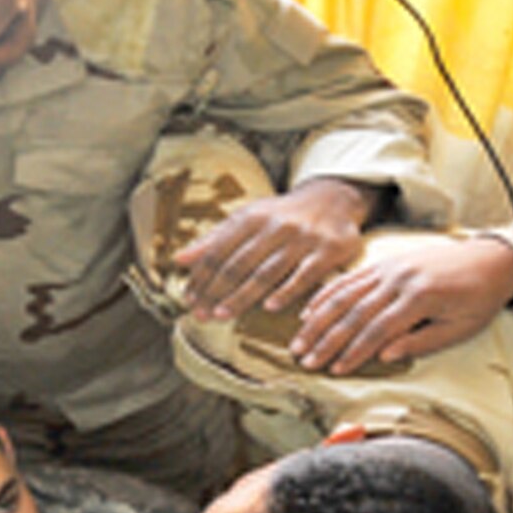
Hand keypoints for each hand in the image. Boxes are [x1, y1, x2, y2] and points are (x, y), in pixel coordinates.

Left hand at [173, 178, 374, 320]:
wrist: (333, 198)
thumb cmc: (281, 216)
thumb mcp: (248, 219)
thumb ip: (214, 240)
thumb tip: (179, 259)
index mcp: (252, 217)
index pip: (220, 250)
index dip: (202, 275)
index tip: (188, 298)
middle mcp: (276, 225)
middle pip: (240, 263)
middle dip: (216, 290)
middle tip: (199, 314)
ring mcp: (303, 238)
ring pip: (267, 271)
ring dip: (242, 295)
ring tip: (222, 314)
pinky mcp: (328, 250)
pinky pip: (304, 275)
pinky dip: (286, 291)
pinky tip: (270, 308)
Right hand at [290, 236, 512, 374]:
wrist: (492, 259)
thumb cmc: (479, 299)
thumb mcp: (459, 328)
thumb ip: (421, 342)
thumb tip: (384, 356)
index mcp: (420, 297)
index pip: (378, 330)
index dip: (354, 352)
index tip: (335, 370)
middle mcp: (399, 279)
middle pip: (354, 312)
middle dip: (326, 339)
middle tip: (305, 360)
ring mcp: (389, 268)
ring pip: (345, 294)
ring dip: (319, 319)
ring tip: (299, 341)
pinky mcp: (385, 262)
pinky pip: (350, 279)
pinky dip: (328, 295)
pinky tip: (310, 311)